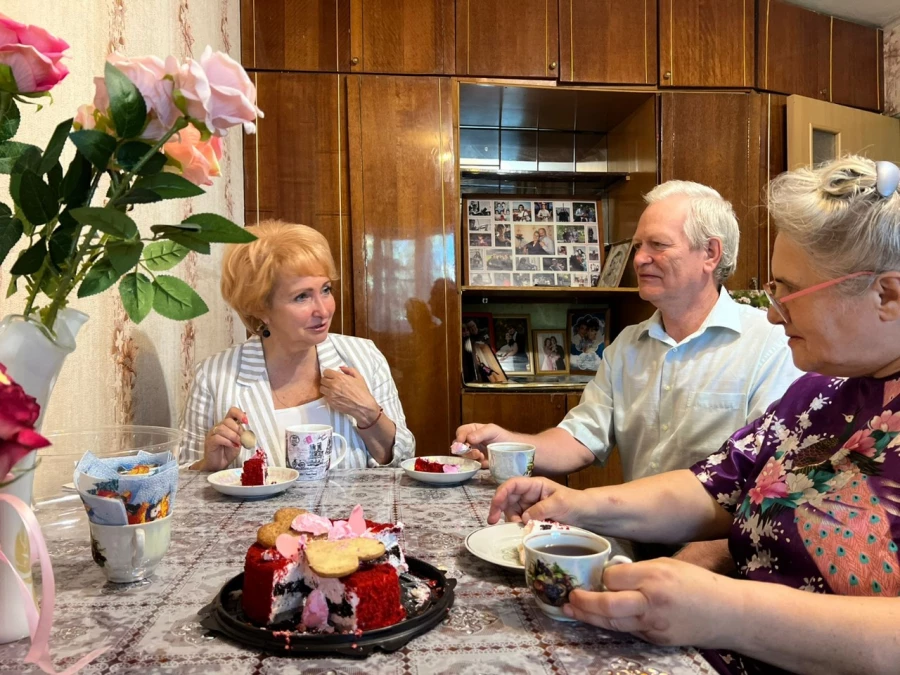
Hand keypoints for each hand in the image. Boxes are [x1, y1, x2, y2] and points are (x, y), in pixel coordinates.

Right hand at [201, 406, 245, 470]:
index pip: (232, 412)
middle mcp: (218, 426)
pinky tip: (233, 446)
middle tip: (242, 439)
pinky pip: (218, 437)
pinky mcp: (209, 441)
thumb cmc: (228, 452)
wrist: (219, 465)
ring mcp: (212, 433)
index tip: (246, 421)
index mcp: (227, 424)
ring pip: (222, 428)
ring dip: (233, 436)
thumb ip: (242, 434)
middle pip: (228, 420)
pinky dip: (228, 441)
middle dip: (237, 429)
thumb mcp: (239, 441)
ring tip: (238, 444)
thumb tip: (247, 425)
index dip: (239, 414)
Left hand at [320, 366, 378, 426]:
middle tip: (331, 382)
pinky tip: (334, 396)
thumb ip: (349, 370)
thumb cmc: (362, 392)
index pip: (326, 372)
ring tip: (332, 389)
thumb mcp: (359, 377)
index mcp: (339, 377)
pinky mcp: (330, 402)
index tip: (331, 375)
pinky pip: (325, 397)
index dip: (329, 373)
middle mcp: (333, 385)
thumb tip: (341, 368)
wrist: (363, 406)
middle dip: (326, 380)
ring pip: (322, 388)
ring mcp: (331, 394)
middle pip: (322, 380)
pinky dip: (328, 395)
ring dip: (326, 388)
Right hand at [454, 423, 509, 467]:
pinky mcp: (477, 463)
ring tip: (480, 455)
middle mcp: (470, 442)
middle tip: (473, 450)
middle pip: (458, 445)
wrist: (513, 451)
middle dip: (463, 448)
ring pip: (463, 455)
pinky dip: (475, 463)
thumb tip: (468, 439)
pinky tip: (484, 460)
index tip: (461, 441)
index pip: (461, 432)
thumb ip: (481, 433)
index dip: (459, 436)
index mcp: (472, 431)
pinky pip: (470, 464)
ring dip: (470, 456)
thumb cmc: (502, 437)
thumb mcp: (492, 430)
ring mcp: (473, 453)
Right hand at [487, 476, 585, 524]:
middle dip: (499, 508)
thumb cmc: (576, 502)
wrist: (588, 514)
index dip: (501, 493)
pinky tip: (522, 530)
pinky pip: (520, 521)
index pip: (512, 485)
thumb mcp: (560, 503)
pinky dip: (518, 526)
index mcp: (535, 485)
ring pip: (511, 511)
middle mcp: (529, 494)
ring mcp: (530, 506)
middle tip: (493, 522)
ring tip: (519, 528)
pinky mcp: (533, 517)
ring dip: (510, 520)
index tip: (495, 506)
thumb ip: (541, 509)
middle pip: (507, 498)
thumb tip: (524, 518)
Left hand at [562, 558, 739, 647]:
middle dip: (583, 603)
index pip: (614, 578)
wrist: (729, 615)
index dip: (600, 576)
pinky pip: (628, 631)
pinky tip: (598, 618)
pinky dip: (611, 624)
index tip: (592, 573)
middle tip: (567, 596)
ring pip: (613, 624)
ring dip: (588, 617)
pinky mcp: (656, 641)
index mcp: (655, 578)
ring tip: (570, 609)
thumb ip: (639, 571)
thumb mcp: (668, 565)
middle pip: (608, 607)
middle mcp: (652, 604)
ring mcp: (654, 627)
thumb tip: (610, 576)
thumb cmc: (698, 584)